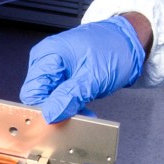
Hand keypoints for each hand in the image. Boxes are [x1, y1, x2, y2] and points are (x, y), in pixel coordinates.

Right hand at [18, 15, 147, 122]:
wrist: (131, 41)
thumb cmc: (116, 48)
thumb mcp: (93, 77)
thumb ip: (69, 97)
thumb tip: (50, 115)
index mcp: (48, 55)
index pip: (32, 91)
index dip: (43, 109)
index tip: (59, 122)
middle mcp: (46, 60)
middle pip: (39, 96)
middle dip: (56, 111)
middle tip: (77, 117)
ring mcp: (55, 67)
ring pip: (50, 98)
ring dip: (66, 110)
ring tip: (85, 113)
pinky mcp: (63, 75)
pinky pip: (59, 95)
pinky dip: (71, 105)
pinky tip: (84, 108)